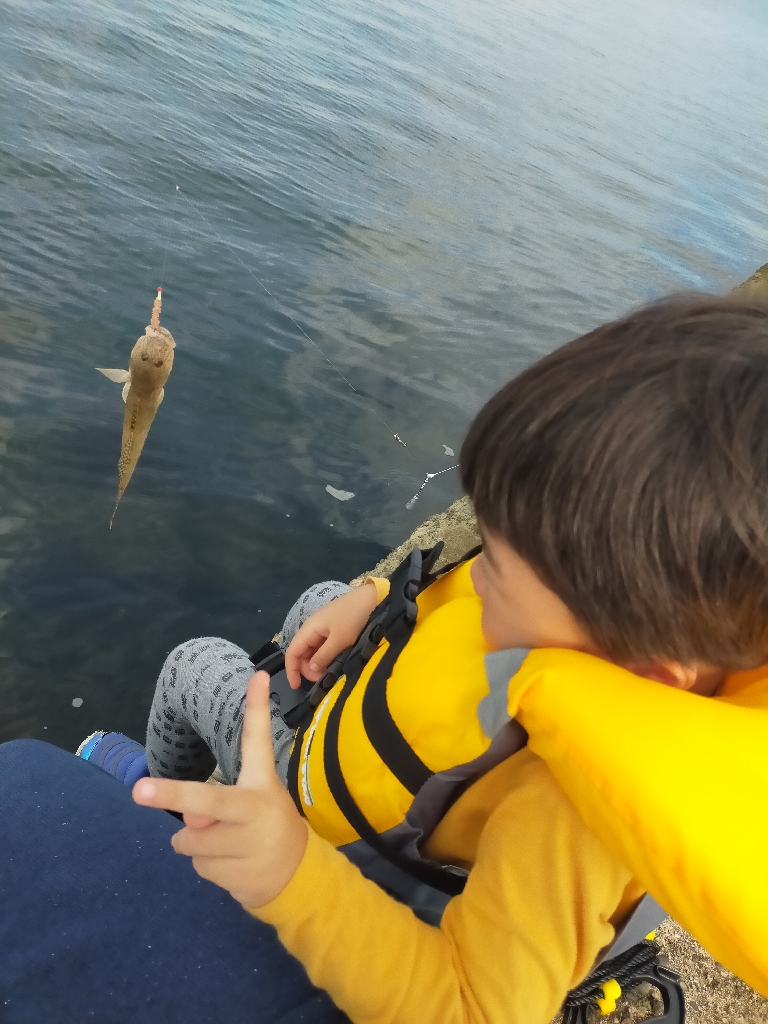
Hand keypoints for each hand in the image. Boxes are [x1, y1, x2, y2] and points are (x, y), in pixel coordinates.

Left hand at [132, 671, 307, 908]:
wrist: (295, 875)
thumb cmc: (263, 828)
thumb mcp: (249, 809)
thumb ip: (217, 805)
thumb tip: (191, 820)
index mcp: (262, 784)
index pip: (258, 740)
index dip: (256, 708)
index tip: (256, 676)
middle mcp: (257, 809)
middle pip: (209, 800)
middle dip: (172, 794)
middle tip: (139, 790)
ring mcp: (249, 844)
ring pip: (192, 840)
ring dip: (194, 844)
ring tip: (225, 845)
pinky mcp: (239, 874)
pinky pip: (198, 865)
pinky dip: (206, 865)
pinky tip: (232, 863)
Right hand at [284, 582, 377, 687]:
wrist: (372, 598)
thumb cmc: (354, 618)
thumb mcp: (340, 640)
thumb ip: (323, 656)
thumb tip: (311, 669)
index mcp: (309, 628)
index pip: (292, 652)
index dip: (291, 670)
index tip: (296, 687)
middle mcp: (312, 628)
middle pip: (301, 652)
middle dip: (307, 669)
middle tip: (323, 679)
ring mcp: (323, 628)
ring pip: (313, 650)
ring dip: (317, 664)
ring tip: (330, 673)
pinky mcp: (333, 629)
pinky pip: (323, 646)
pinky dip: (325, 657)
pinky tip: (335, 663)